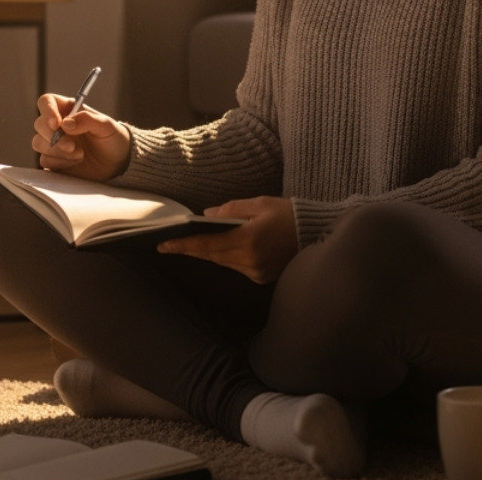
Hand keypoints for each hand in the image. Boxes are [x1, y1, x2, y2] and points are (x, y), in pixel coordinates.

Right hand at [31, 92, 130, 180]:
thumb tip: (66, 123)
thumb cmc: (113, 139)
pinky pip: (45, 161)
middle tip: (72, 146)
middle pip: (39, 124)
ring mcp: (54, 144)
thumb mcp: (106, 126)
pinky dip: (59, 163)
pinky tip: (75, 163)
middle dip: (53, 137)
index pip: (46, 102)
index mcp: (68, 110)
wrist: (118, 164)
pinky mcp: (54, 161)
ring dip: (57, 151)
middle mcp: (57, 125)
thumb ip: (87, 120)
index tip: (56, 124)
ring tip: (80, 155)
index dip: (47, 111)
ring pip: (38, 143)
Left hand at [158, 196, 297, 283]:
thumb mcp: (259, 203)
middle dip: (192, 248)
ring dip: (210, 252)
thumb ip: (231, 209)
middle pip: (212, 256)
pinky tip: (222, 247)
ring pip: (223, 263)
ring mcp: (256, 272)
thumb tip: (208, 214)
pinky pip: (236, 267)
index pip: (207, 245)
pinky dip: (227, 257)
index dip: (183, 246)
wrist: (318, 234)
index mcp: (248, 240)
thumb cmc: (289, 214)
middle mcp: (250, 261)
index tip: (163, 246)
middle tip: (170, 243)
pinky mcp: (262, 277)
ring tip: (193, 242)